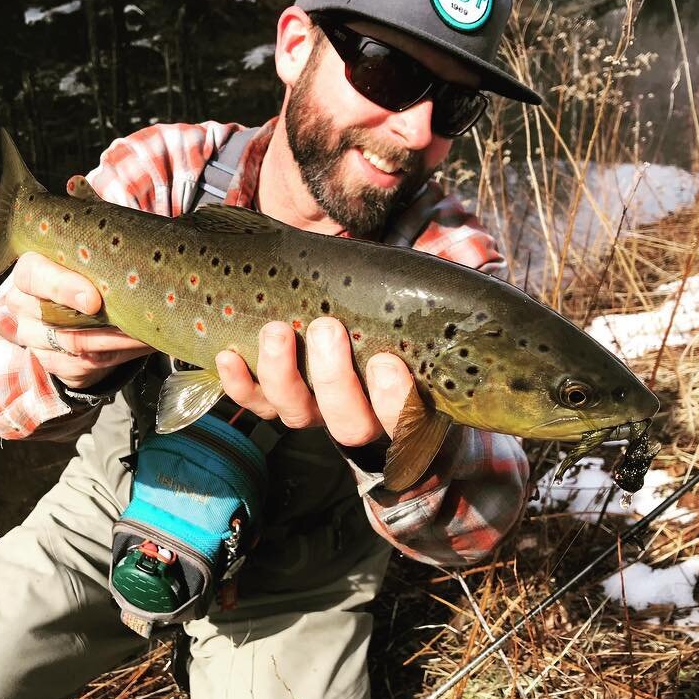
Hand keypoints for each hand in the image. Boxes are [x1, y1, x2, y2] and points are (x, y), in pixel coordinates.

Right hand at [7, 252, 154, 388]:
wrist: (65, 314)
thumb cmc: (79, 276)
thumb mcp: (80, 263)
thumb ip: (95, 262)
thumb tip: (137, 259)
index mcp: (28, 272)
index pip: (33, 276)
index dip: (63, 287)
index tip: (93, 301)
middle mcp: (23, 305)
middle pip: (50, 315)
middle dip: (94, 322)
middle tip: (130, 322)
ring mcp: (34, 337)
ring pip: (73, 343)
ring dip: (116, 340)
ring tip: (147, 333)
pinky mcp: (51, 362)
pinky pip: (86, 363)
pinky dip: (119, 353)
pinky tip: (141, 344)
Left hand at [215, 317, 413, 444]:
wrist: (337, 303)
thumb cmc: (384, 304)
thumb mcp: (412, 301)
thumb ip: (429, 298)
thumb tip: (470, 275)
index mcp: (402, 399)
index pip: (406, 421)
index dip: (395, 401)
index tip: (388, 361)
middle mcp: (356, 413)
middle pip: (348, 424)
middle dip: (336, 379)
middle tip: (328, 328)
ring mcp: (311, 408)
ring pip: (296, 413)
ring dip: (283, 374)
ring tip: (277, 330)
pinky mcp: (272, 398)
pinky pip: (253, 402)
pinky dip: (238, 383)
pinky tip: (228, 355)